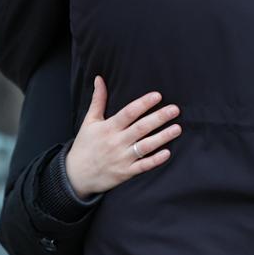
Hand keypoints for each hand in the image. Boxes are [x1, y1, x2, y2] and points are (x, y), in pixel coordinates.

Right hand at [65, 76, 181, 198]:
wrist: (76, 175)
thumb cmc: (84, 145)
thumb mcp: (89, 121)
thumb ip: (98, 100)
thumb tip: (99, 79)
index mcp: (108, 127)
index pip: (128, 113)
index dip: (143, 104)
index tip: (157, 96)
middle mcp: (116, 142)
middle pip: (141, 128)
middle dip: (159, 118)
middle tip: (175, 109)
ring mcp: (122, 158)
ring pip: (145, 146)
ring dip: (162, 137)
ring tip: (177, 128)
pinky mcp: (125, 173)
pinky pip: (143, 166)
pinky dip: (155, 160)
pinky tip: (167, 153)